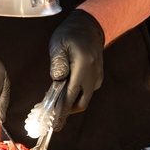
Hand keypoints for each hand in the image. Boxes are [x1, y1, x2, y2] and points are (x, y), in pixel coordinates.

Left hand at [48, 9, 104, 130]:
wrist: (90, 26)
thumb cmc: (71, 34)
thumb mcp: (59, 44)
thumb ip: (58, 63)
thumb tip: (57, 81)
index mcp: (83, 67)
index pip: (71, 96)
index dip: (61, 111)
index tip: (53, 122)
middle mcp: (93, 75)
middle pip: (80, 104)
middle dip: (66, 112)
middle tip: (52, 116)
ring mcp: (97, 76)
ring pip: (83, 99)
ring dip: (70, 103)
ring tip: (54, 104)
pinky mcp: (97, 76)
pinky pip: (86, 92)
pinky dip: (75, 96)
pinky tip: (64, 93)